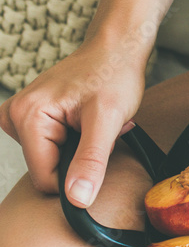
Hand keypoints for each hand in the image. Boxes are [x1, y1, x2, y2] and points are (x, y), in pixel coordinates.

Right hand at [0, 33, 148, 206]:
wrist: (116, 48)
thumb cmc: (114, 74)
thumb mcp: (107, 120)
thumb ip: (90, 161)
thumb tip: (77, 199)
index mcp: (26, 117)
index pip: (46, 178)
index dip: (78, 177)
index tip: (101, 152)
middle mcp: (15, 116)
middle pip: (47, 168)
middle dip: (80, 157)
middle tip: (101, 130)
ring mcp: (21, 115)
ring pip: (52, 158)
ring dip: (80, 147)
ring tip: (96, 123)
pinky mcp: (32, 116)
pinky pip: (53, 144)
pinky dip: (76, 138)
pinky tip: (88, 120)